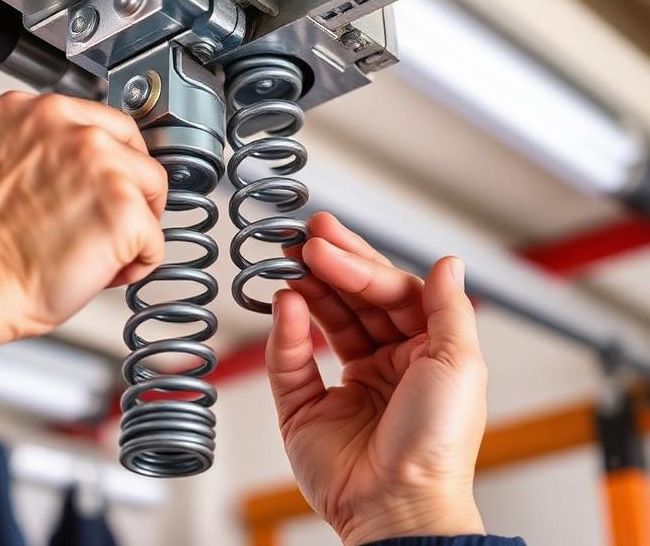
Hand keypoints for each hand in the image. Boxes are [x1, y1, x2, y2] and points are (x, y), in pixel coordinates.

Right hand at [0, 92, 166, 356]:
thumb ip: (27, 152)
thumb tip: (53, 172)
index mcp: (34, 113)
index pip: (103, 124)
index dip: (111, 163)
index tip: (106, 187)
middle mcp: (73, 130)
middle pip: (136, 152)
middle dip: (131, 190)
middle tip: (108, 225)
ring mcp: (103, 167)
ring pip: (153, 191)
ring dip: (138, 225)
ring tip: (101, 254)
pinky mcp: (123, 210)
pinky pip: (156, 240)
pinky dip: (139, 263)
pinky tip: (105, 274)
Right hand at [266, 212, 486, 544]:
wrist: (398, 506)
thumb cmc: (436, 446)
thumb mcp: (457, 365)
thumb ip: (448, 310)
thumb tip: (448, 263)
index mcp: (423, 352)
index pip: (389, 292)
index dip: (359, 265)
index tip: (330, 244)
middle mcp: (385, 363)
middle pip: (354, 300)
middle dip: (331, 266)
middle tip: (306, 237)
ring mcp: (345, 384)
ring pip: (323, 323)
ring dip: (308, 290)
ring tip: (291, 261)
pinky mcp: (308, 407)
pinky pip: (292, 362)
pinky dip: (286, 333)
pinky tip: (286, 305)